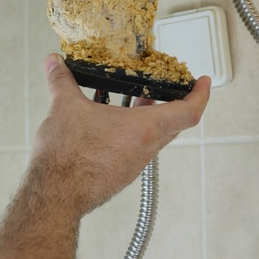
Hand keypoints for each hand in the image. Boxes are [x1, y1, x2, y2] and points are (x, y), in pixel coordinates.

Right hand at [32, 54, 210, 215]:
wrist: (54, 197)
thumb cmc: (67, 156)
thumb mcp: (64, 107)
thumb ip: (61, 80)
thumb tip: (54, 62)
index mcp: (144, 128)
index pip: (189, 112)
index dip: (201, 94)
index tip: (203, 81)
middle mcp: (145, 148)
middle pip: (173, 124)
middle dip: (172, 102)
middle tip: (166, 85)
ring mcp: (133, 164)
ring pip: (153, 137)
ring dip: (148, 118)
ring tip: (133, 100)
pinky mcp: (120, 175)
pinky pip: (136, 150)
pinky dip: (132, 134)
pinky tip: (109, 126)